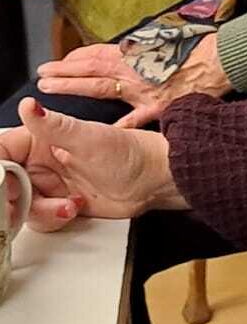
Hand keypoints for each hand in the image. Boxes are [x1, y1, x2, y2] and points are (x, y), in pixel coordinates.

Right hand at [0, 99, 186, 230]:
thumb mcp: (90, 139)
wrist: (155, 180)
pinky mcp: (57, 203)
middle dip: (12, 197)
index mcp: (43, 136)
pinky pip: (36, 218)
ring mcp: (48, 183)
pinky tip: (74, 208)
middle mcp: (41, 159)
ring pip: (17, 204)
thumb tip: (29, 106)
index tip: (3, 183)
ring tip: (67, 205)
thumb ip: (55, 126)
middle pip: (5, 182)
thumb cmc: (131, 152)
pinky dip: (51, 218)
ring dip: (39, 210)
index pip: (2, 150)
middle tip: (26, 202)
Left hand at [37, 34, 231, 128]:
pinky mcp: (158, 107)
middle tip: (43, 75)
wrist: (222, 59)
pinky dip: (117, 127)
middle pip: (91, 70)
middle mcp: (134, 70)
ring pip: (101, 89)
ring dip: (74, 87)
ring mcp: (143, 90)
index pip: (98, 54)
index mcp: (137, 52)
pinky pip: (133, 120)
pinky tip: (98, 134)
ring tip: (51, 89)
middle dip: (64, 72)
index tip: (60, 62)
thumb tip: (129, 49)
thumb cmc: (198, 47)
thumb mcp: (168, 38)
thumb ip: (145, 47)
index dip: (76, 58)